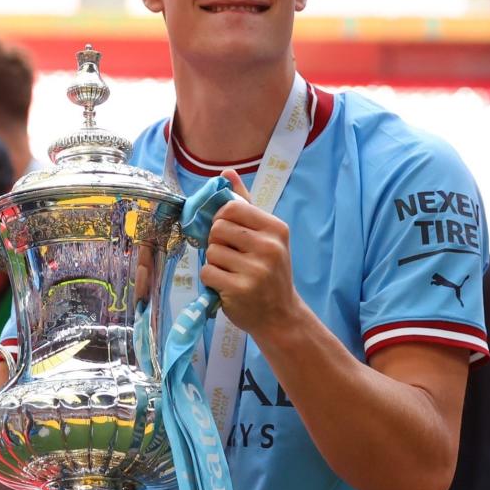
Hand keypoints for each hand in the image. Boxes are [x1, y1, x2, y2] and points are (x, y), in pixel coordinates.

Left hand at [200, 170, 303, 338]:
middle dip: (216, 242)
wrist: (281, 316)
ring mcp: (256, 269)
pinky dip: (211, 280)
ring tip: (231, 272)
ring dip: (214, 263)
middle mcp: (269, 247)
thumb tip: (226, 173)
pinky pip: (207, 273)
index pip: (232, 207)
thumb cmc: (270, 272)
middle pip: (217, 229)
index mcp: (276, 228)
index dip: (221, 219)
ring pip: (210, 252)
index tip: (227, 233)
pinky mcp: (240, 289)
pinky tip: (227, 285)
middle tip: (231, 256)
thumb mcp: (265, 237)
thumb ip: (245, 205)